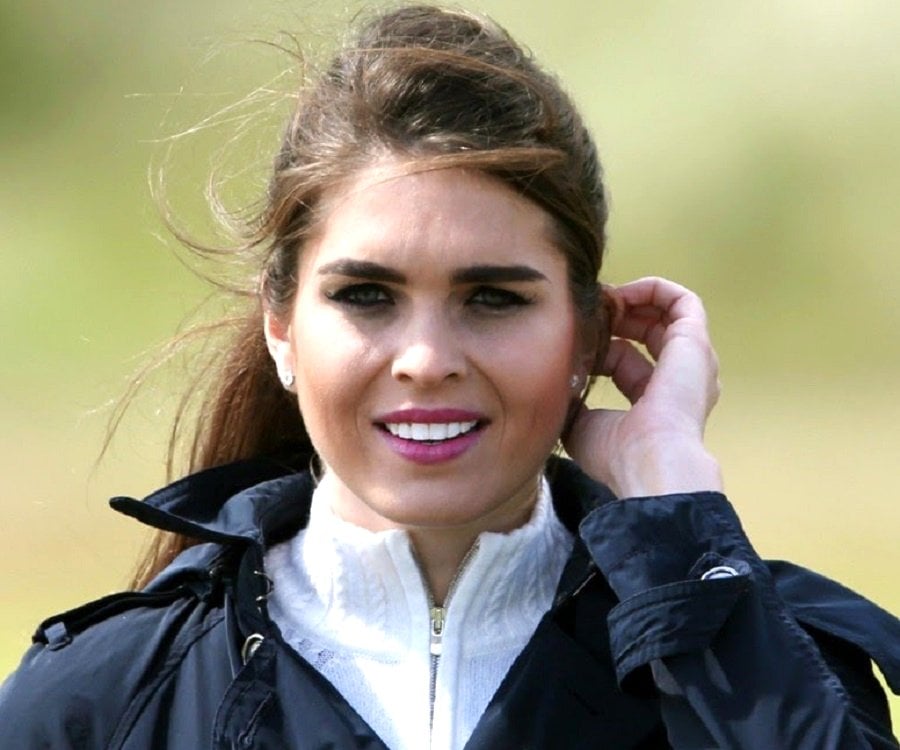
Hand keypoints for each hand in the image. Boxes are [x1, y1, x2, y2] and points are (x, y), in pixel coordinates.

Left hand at [563, 277, 722, 497]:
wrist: (647, 460)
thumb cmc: (616, 453)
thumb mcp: (583, 424)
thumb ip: (573, 399)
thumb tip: (560, 378)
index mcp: (654, 404)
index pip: (623, 360)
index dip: (597, 344)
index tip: (569, 337)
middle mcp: (678, 380)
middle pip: (645, 334)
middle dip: (613, 318)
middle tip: (584, 312)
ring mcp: (690, 360)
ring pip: (664, 314)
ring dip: (630, 301)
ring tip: (601, 299)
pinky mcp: (695, 341)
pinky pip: (682, 301)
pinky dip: (652, 289)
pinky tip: (620, 294)